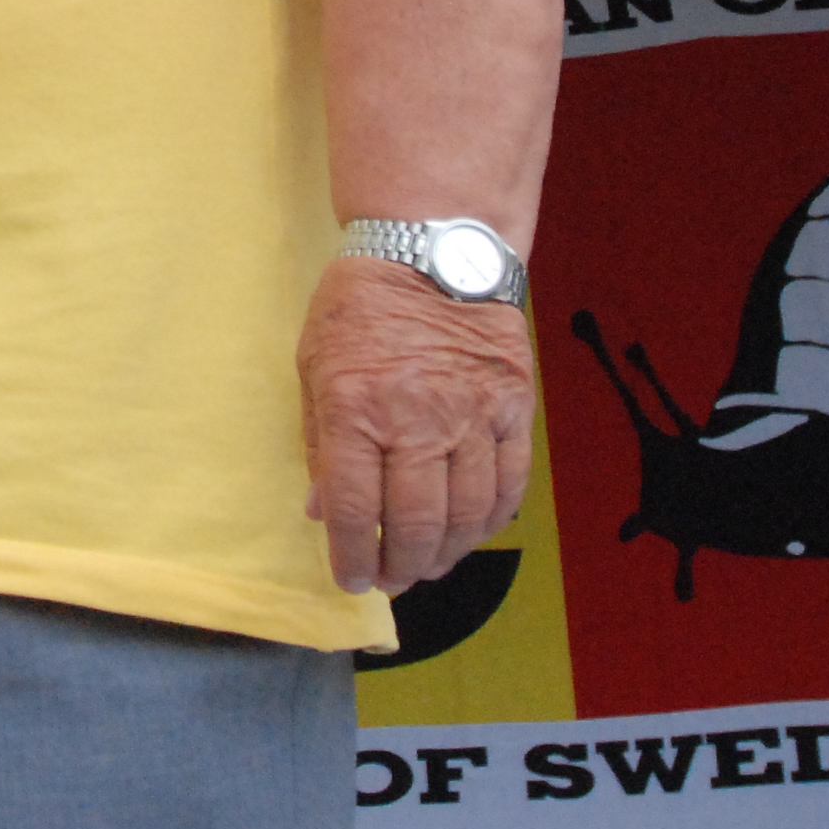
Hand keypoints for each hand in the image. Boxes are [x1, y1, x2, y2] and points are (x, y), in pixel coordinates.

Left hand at [300, 256, 534, 595]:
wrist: (431, 247)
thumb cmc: (360, 305)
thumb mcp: (315, 365)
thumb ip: (319, 442)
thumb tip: (322, 511)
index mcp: (355, 409)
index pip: (356, 510)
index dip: (354, 558)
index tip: (352, 579)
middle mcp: (416, 419)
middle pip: (416, 523)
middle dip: (402, 567)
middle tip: (392, 581)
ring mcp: (471, 415)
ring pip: (467, 514)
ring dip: (447, 554)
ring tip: (429, 566)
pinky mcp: (512, 407)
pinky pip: (509, 483)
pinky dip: (492, 520)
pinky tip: (474, 534)